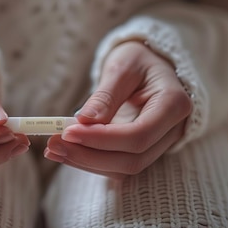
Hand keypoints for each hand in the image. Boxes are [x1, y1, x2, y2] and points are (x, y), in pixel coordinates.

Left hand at [45, 41, 191, 178]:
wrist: (150, 65)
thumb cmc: (138, 59)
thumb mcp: (122, 66)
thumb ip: (105, 95)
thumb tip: (84, 121)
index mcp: (173, 104)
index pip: (138, 135)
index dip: (102, 139)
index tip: (68, 132)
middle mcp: (172, 130)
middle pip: (132, 159)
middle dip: (89, 156)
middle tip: (53, 144)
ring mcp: (160, 144)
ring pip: (123, 167)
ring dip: (85, 162)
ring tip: (53, 149)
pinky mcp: (143, 150)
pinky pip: (117, 164)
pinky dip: (90, 160)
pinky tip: (65, 151)